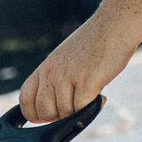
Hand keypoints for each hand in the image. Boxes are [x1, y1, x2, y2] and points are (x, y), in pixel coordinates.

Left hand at [19, 11, 141, 122]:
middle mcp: (52, 73)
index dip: (34, 114)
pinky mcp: (87, 82)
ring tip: (90, 96)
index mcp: (44, 68)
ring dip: (79, 111)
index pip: (25, 100)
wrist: (115, 24)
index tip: (47, 117)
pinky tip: (100, 97)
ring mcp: (67, 77)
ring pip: (64, 113)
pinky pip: (82, 110)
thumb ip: (54, 81)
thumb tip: (51, 110)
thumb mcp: (64, 60)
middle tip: (75, 106)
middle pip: (44, 112)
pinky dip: (93, 109)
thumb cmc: (94, 44)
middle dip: (59, 117)